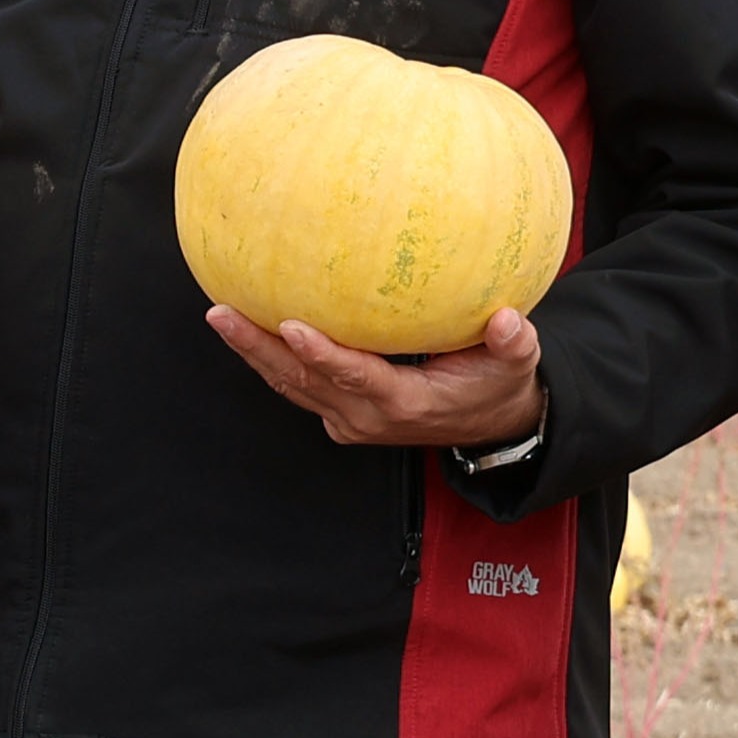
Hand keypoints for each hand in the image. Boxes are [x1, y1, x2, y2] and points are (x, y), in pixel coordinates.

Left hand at [209, 302, 543, 450]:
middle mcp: (366, 417)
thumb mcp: (518, 365)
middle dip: (259, 347)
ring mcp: (348, 420)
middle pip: (302, 381)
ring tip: (219, 314)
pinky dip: (269, 359)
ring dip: (252, 352)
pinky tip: (245, 324)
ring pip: (290, 386)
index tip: (290, 326)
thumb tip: (509, 320)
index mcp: (405, 403)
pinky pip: (296, 387)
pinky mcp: (339, 415)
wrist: (488, 424)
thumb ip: (514, 343)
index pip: (355, 377)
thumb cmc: (499, 385)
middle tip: (221, 312)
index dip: (321, 355)